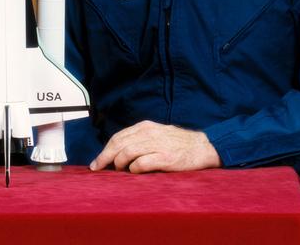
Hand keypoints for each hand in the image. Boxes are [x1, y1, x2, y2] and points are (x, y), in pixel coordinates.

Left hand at [90, 120, 219, 172]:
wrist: (202, 147)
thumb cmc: (178, 143)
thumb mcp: (157, 134)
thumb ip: (140, 139)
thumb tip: (119, 152)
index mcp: (145, 127)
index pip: (118, 137)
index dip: (105, 150)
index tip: (97, 162)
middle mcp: (149, 133)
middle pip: (119, 144)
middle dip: (105, 157)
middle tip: (98, 168)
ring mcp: (157, 145)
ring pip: (127, 152)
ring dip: (119, 163)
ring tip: (119, 171)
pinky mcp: (165, 158)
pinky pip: (141, 163)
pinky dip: (134, 169)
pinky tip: (134, 172)